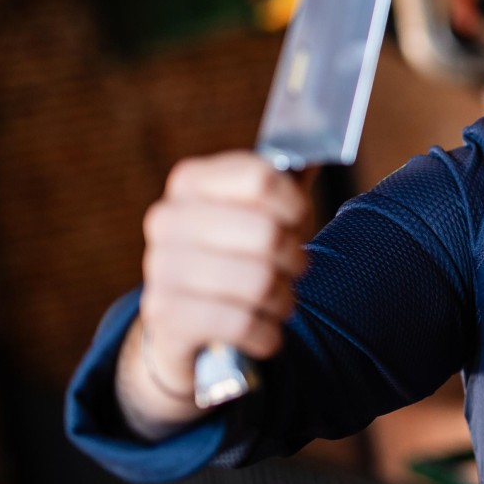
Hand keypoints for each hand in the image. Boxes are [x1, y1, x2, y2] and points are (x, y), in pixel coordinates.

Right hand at [117, 152, 311, 432]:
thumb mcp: (260, 212)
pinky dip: (266, 333)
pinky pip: (241, 323)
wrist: (184, 322)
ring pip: (258, 281)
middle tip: (288, 269)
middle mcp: (167, 220)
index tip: (295, 222)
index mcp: (191, 182)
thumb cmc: (237, 255)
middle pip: (266, 233)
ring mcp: (160, 268)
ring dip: (283, 299)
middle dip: (293, 259)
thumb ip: (288, 180)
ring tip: (275, 300)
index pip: (262, 178)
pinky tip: (261, 331)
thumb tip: (322, 150)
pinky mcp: (165, 317)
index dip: (294, 206)